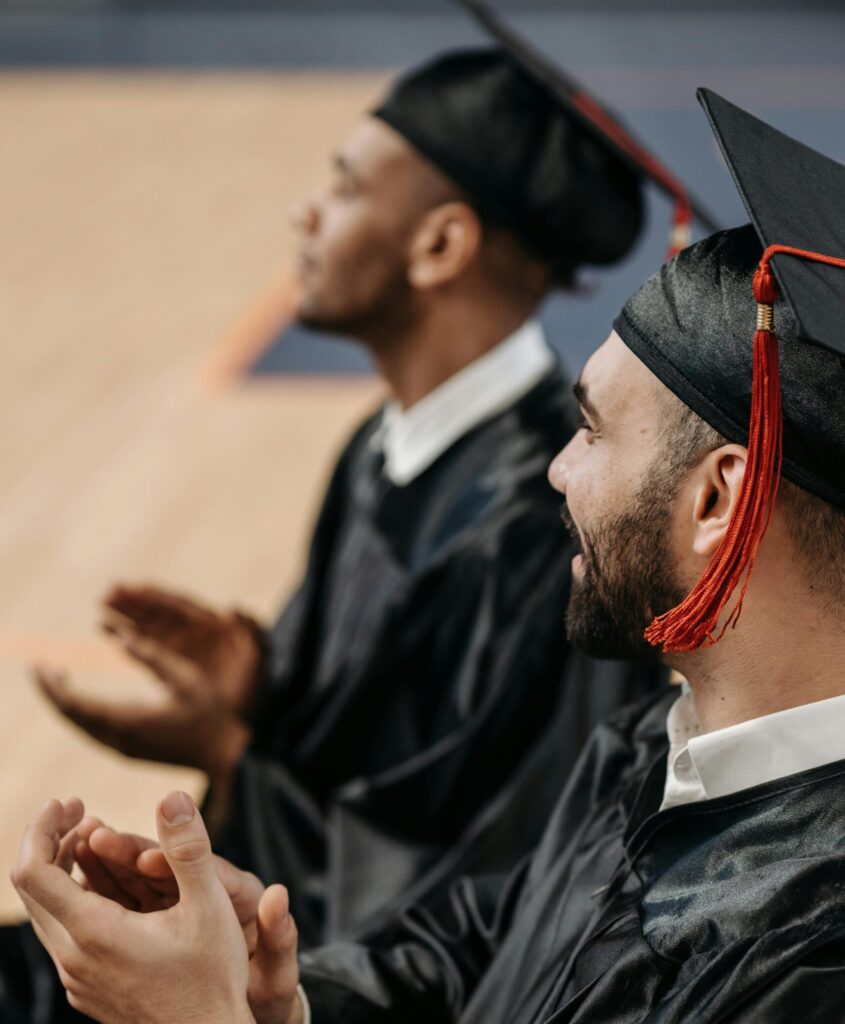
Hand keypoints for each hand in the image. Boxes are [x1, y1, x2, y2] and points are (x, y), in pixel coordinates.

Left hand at [12, 794, 302, 1023]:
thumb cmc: (214, 978)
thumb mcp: (210, 905)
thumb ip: (188, 848)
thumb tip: (173, 797)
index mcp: (94, 934)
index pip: (32, 872)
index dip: (42, 829)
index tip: (70, 802)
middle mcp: (74, 960)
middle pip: (32, 889)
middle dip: (52, 840)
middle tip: (82, 810)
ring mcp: (77, 979)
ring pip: (46, 913)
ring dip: (62, 870)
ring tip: (96, 839)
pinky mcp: (88, 990)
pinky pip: (63, 935)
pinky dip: (74, 898)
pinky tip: (110, 886)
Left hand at [36, 653, 249, 781]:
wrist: (222, 754)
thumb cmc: (209, 714)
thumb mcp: (185, 678)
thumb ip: (153, 656)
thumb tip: (120, 637)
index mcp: (129, 720)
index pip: (75, 705)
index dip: (53, 686)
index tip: (40, 665)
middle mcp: (118, 739)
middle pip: (70, 717)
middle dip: (52, 692)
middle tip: (40, 666)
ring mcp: (121, 748)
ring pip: (79, 726)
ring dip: (64, 702)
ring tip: (56, 676)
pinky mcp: (127, 750)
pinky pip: (91, 731)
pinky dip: (80, 711)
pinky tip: (81, 697)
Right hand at [103, 584, 262, 716]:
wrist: (251, 716)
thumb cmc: (258, 685)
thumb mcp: (260, 657)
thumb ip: (253, 631)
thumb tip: (232, 608)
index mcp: (212, 626)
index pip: (181, 606)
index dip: (159, 596)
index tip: (137, 587)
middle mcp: (193, 633)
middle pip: (159, 612)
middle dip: (134, 602)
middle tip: (107, 593)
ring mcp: (181, 649)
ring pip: (148, 628)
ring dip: (126, 618)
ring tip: (101, 610)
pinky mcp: (172, 667)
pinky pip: (147, 649)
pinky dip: (130, 641)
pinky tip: (111, 636)